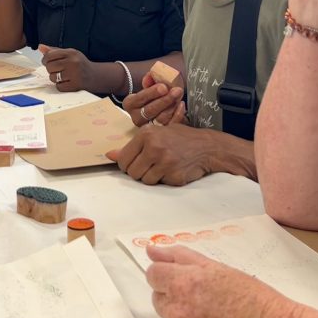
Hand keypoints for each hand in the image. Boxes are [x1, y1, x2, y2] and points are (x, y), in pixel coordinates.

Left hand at [39, 44, 97, 91]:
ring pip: (53, 77)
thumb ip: (54, 50)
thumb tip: (41, 47)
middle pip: (49, 67)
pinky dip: (60, 85)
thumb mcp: (69, 53)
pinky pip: (59, 87)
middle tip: (57, 69)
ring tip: (62, 76)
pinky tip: (66, 82)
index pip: (49, 55)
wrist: (95, 75)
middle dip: (50, 69)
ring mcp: (74, 74)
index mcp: (71, 53)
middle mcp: (73, 62)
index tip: (47, 62)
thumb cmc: (80, 64)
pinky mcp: (75, 85)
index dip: (45, 60)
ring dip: (55, 78)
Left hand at [106, 122, 254, 184]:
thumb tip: (109, 155)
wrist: (208, 147)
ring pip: (144, 180)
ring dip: (151, 177)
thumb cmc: (181, 138)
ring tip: (161, 166)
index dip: (126, 164)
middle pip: (132, 172)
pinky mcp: (173, 176)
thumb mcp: (156, 134)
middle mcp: (154, 148)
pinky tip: (172, 170)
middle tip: (149, 165)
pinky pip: (159, 184)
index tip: (134, 163)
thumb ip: (133, 145)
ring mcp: (164, 163)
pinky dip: (163, 180)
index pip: (123, 159)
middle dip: (138, 172)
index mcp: (146, 134)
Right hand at [122, 71, 184, 125]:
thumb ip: (150, 80)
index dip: (152, 92)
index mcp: (130, 104)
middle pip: (149, 111)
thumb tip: (151, 75)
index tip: (164, 87)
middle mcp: (136, 117)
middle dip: (165, 100)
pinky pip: (169, 125)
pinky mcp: (160, 133)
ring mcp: (148, 127)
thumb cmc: (153, 93)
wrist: (157, 104)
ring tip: (179, 96)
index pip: (139, 98)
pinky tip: (181, 105)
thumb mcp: (150, 84)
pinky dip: (177, 115)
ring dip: (172, 107)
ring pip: (160, 119)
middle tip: (176, 91)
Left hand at [146, 244, 299, 317]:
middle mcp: (177, 309)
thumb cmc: (255, 302)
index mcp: (183, 283)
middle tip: (206, 302)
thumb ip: (180, 257)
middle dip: (176, 297)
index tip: (182, 281)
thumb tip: (152, 251)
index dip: (168, 276)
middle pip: (159, 299)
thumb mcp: (219, 269)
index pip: (154, 275)